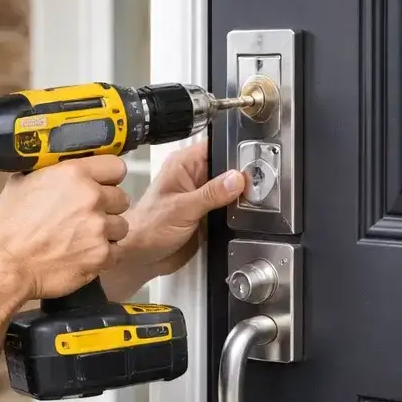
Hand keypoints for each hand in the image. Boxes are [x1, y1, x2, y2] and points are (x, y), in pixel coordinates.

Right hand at [0, 155, 131, 300]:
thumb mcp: (21, 184)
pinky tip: (84, 255)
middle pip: (121, 198)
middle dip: (107, 207)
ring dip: (107, 232)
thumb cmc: (8, 227)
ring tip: (84, 238)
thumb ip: (46, 172)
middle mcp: (91, 198)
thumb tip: (53, 166)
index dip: (109, 178)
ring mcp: (99, 228)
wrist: (4, 265)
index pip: (116, 167)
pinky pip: (116, 252)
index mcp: (74, 174)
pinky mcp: (101, 255)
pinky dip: (103, 256)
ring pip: (121, 226)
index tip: (103, 185)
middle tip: (88, 216)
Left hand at [111, 141, 243, 286]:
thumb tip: (237, 178)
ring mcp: (203, 194)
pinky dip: (238, 209)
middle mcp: (195, 176)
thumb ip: (211, 194)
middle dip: (244, 174)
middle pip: (228, 166)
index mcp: (184, 165)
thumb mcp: (182, 209)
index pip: (215, 145)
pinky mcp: (209, 211)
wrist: (142, 256)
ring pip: (232, 186)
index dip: (235, 150)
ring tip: (256, 201)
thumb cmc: (149, 228)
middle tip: (259, 185)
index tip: (253, 161)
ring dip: (242, 194)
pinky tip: (247, 213)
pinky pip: (230, 205)